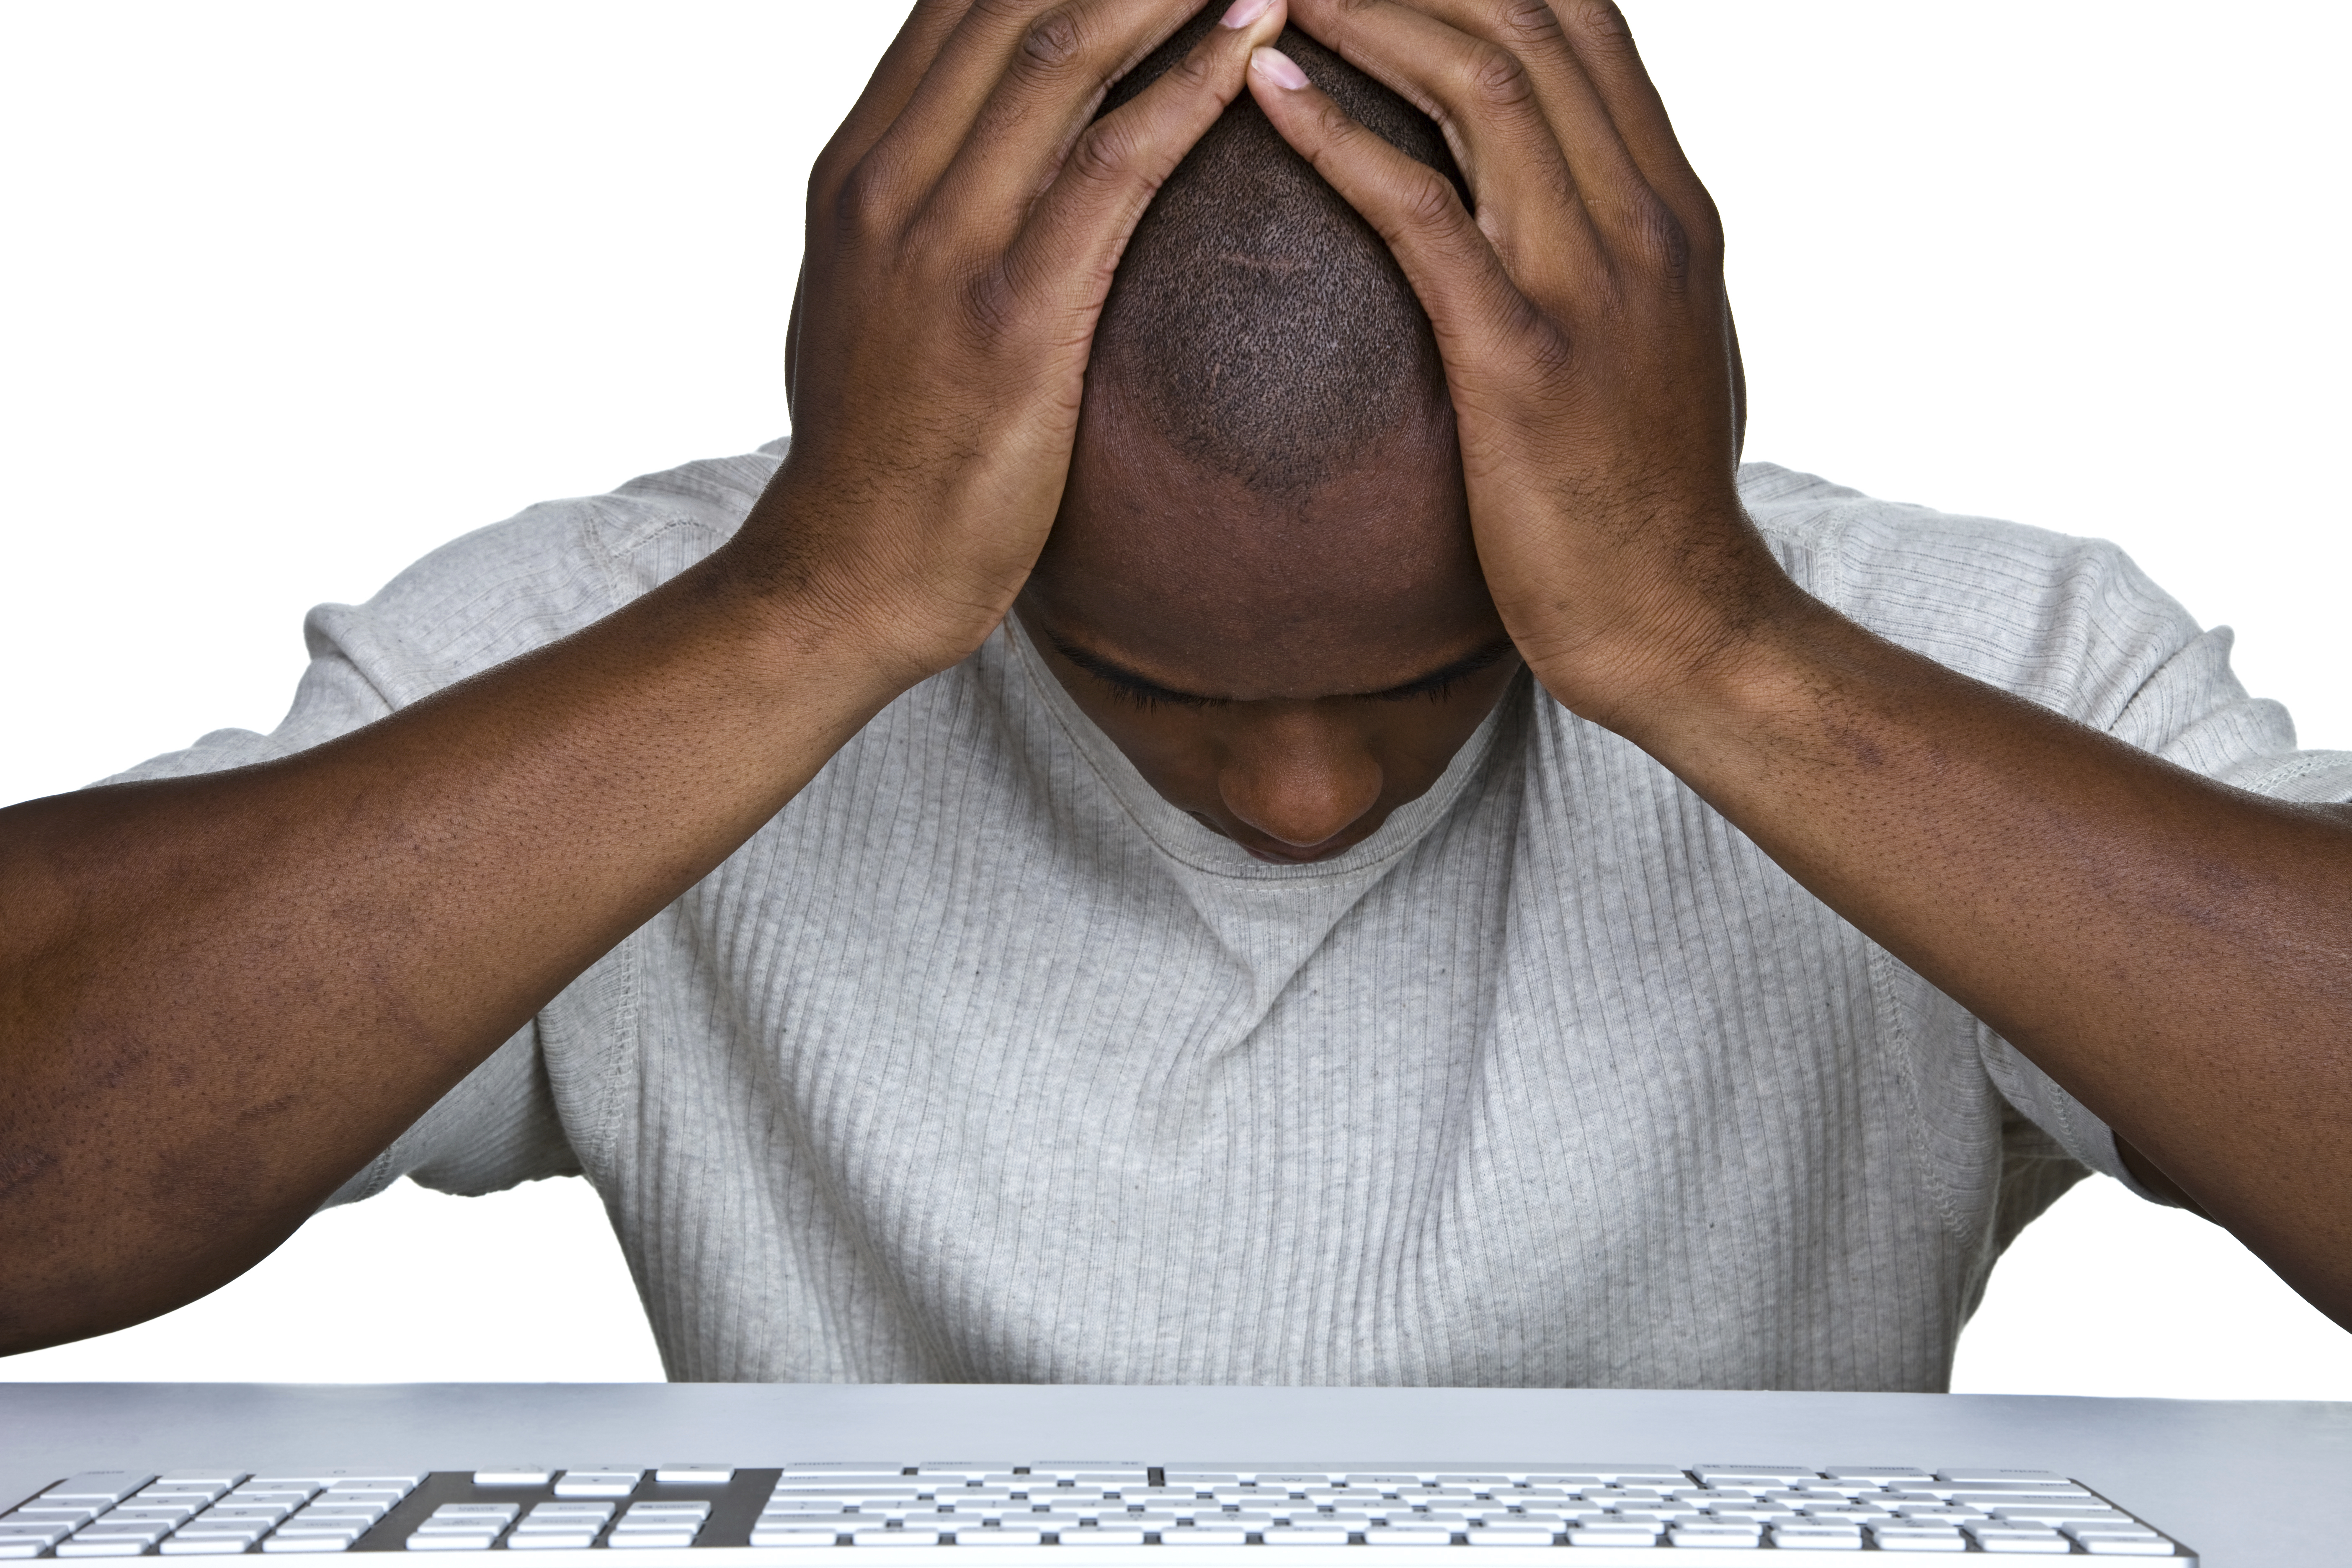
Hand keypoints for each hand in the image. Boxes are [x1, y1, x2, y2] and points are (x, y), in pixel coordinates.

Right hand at [737, 0, 1292, 689]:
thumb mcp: (870, 300)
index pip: (957, 2)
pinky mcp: (1012, 312)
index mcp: (858, 170)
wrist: (847, 573)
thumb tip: (977, 153)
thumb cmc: (878, 449)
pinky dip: (1194, 84)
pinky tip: (1260, 32)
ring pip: (1063, 50)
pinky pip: (1114, 163)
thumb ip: (916, 209)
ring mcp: (944, 241)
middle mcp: (890, 180)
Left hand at [1250, 0, 1802, 732]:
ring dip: (1371, 15)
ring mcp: (1591, 283)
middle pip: (1532, 22)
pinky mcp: (1523, 360)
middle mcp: (1644, 218)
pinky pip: (1421, 213)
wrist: (1681, 623)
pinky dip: (1339, 138)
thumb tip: (1552, 202)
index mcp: (1671, 207)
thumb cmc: (1647, 498)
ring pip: (1483, 85)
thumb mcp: (1654, 344)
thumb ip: (1612, 255)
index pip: (1585, 26)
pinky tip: (1267, 89)